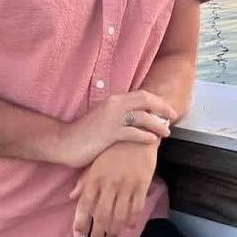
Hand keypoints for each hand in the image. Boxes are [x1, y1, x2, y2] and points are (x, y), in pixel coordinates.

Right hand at [61, 90, 175, 168]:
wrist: (64, 141)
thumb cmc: (84, 132)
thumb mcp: (103, 117)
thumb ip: (118, 114)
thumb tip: (135, 115)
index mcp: (113, 100)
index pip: (141, 95)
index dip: (157, 100)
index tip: (167, 108)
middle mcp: (114, 105)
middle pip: (145, 100)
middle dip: (162, 108)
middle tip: (173, 116)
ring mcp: (112, 119)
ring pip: (143, 117)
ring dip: (158, 124)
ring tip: (166, 131)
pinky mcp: (109, 134)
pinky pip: (133, 133)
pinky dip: (146, 136)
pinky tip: (152, 140)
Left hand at [70, 140, 158, 236]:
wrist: (138, 134)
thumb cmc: (113, 148)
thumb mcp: (95, 161)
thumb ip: (84, 179)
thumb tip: (72, 196)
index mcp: (96, 177)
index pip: (84, 204)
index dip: (80, 221)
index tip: (78, 235)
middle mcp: (110, 183)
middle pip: (102, 214)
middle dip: (97, 232)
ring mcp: (127, 185)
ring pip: (119, 215)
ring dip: (114, 230)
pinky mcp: (142, 185)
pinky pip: (136, 208)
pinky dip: (132, 220)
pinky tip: (128, 228)